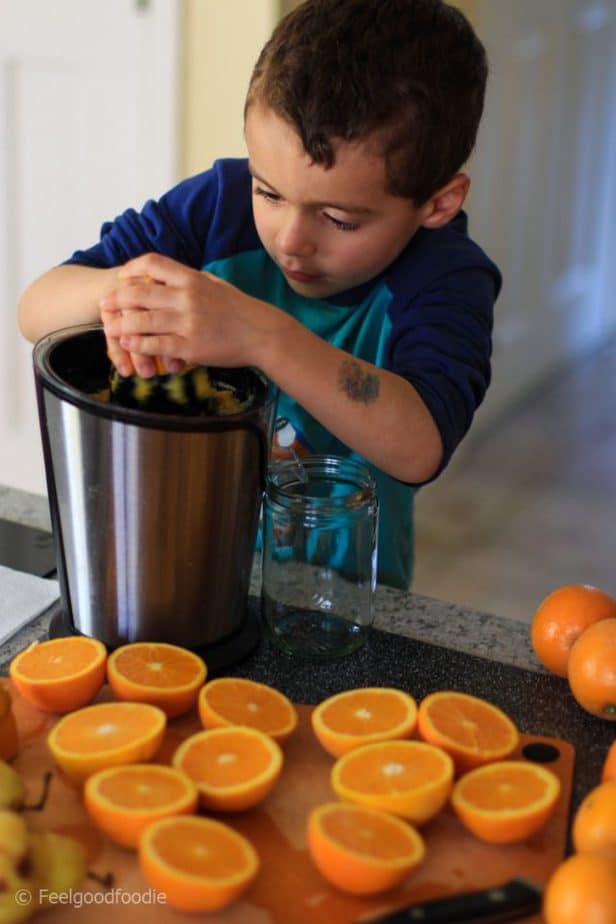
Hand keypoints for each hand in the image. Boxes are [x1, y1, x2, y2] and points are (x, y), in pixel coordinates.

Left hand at [100, 253, 271, 376]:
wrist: (262, 334)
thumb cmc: (240, 309)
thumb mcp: (215, 284)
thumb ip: (190, 279)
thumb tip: (169, 274)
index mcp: (192, 279)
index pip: (152, 264)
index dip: (131, 269)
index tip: (122, 278)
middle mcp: (186, 298)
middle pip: (138, 293)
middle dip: (117, 299)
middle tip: (105, 304)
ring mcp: (187, 323)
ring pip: (141, 321)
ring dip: (120, 325)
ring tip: (110, 328)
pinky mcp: (189, 346)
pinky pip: (155, 345)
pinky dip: (137, 345)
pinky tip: (128, 345)